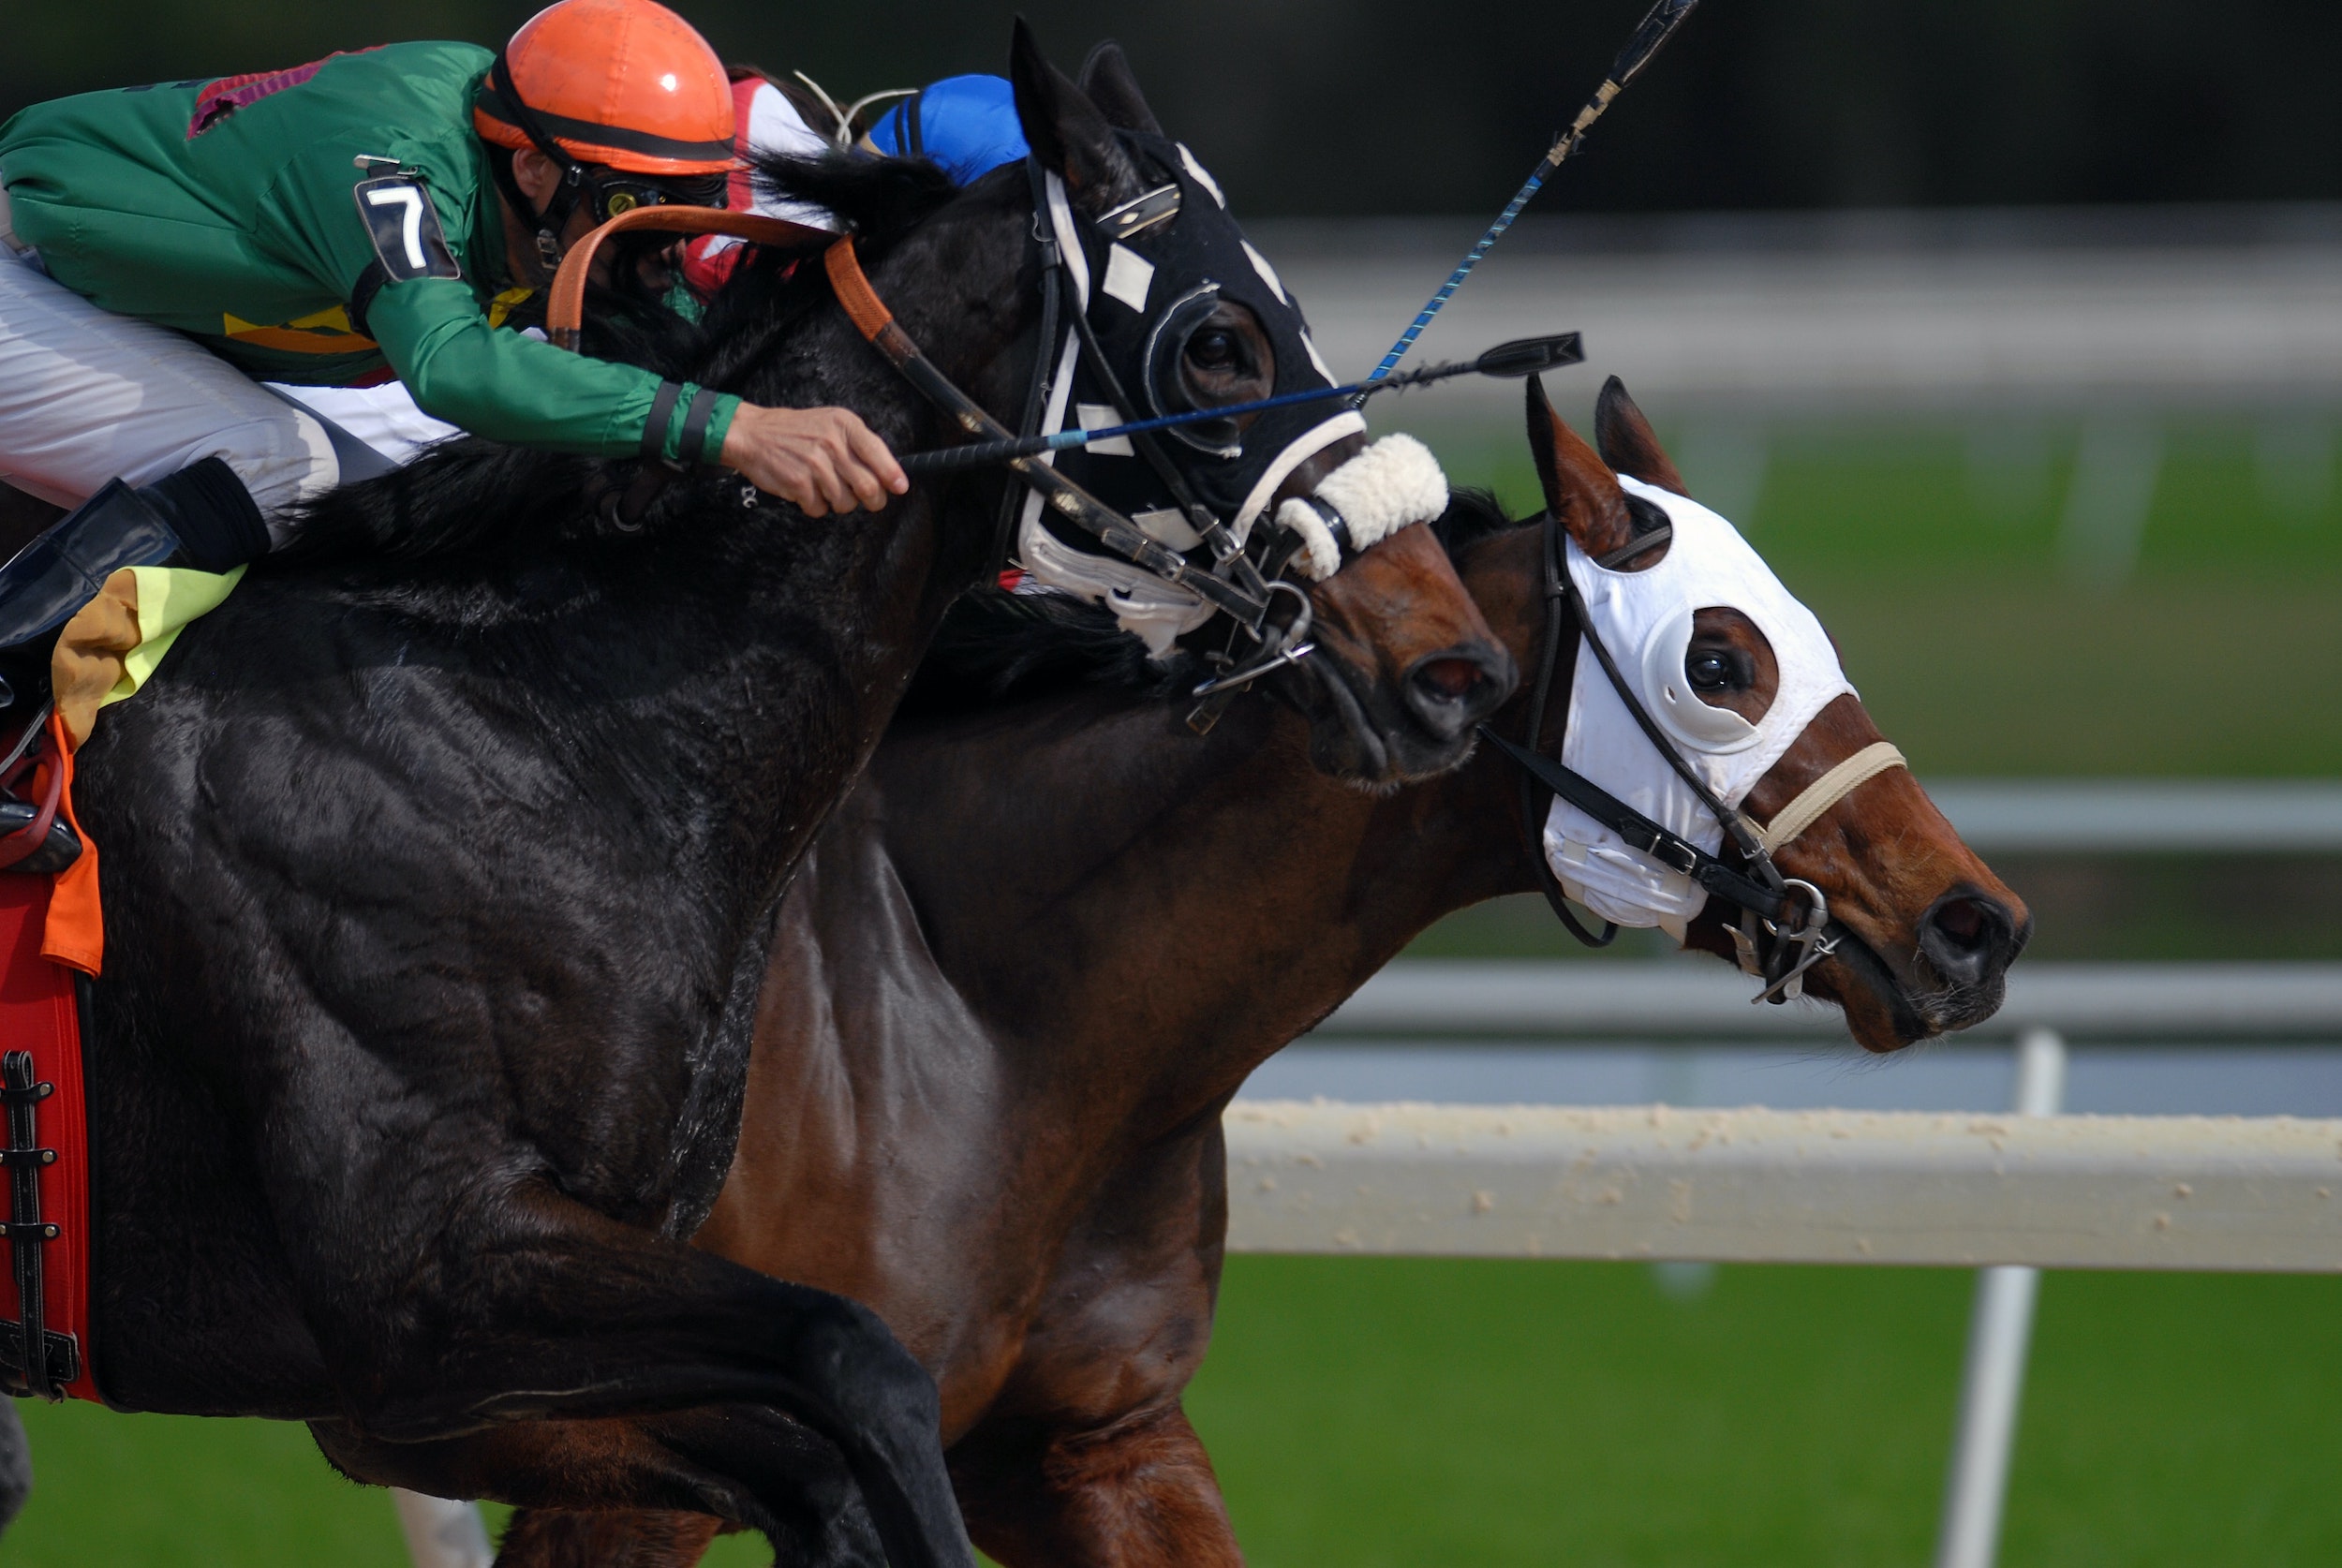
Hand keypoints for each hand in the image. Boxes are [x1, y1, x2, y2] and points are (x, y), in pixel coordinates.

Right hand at [720, 404, 907, 516]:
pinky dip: (815, 506)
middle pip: (869, 487)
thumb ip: (860, 444)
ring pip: (846, 503)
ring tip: (825, 487)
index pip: (879, 454)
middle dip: (872, 500)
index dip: (893, 476)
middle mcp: (833, 443)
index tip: (900, 488)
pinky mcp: (799, 483)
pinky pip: (820, 510)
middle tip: (867, 500)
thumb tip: (891, 474)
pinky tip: (807, 490)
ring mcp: (815, 464)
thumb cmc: (797, 431)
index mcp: (845, 425)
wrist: (753, 434)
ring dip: (838, 503)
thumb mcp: (832, 423)